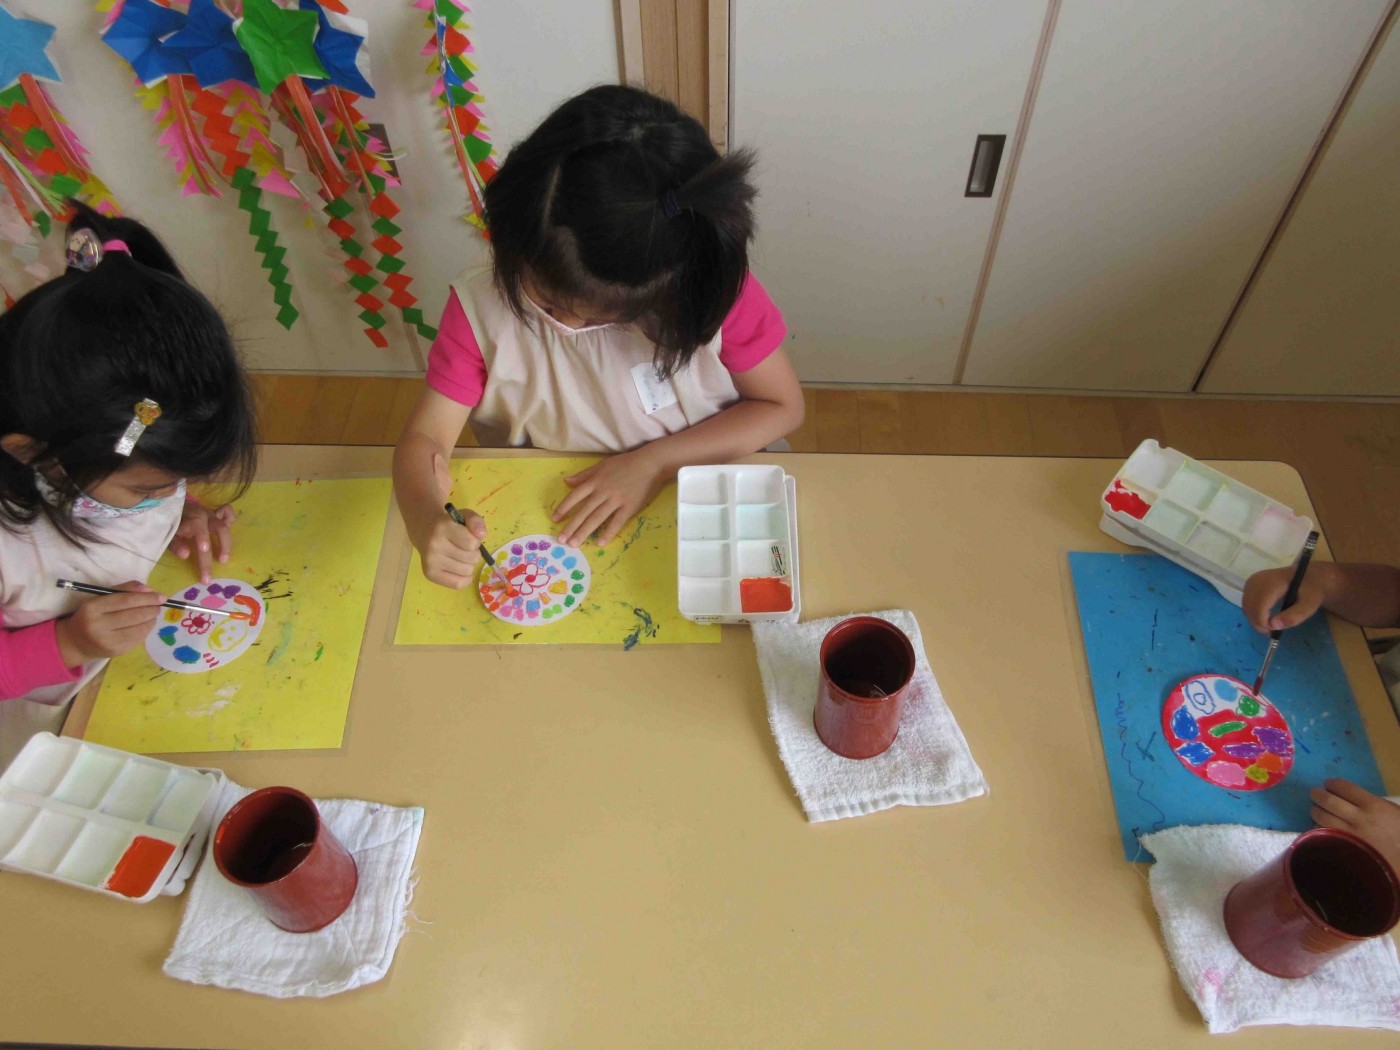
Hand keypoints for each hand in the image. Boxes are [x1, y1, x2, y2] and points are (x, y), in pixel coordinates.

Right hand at [55, 582, 166, 666]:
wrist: (77, 641)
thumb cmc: (92, 615)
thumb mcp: (101, 598)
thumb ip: (124, 590)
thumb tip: (149, 590)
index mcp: (92, 608)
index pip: (126, 600)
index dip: (147, 598)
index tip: (161, 596)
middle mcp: (98, 625)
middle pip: (135, 615)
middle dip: (152, 608)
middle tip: (159, 605)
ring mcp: (107, 641)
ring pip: (140, 628)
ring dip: (152, 619)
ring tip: (153, 613)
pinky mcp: (116, 651)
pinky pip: (138, 638)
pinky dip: (146, 629)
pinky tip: (146, 624)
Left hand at [171, 499, 235, 583]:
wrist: (169, 510)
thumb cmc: (169, 525)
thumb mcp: (168, 534)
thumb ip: (175, 544)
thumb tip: (186, 555)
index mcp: (191, 517)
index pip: (199, 524)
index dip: (203, 536)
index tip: (204, 550)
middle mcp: (205, 515)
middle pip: (219, 528)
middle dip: (222, 545)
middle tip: (220, 563)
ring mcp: (211, 514)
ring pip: (225, 524)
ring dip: (227, 543)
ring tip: (223, 559)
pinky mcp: (215, 515)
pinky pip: (227, 512)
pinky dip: (230, 519)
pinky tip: (229, 531)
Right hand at [410, 507, 485, 589]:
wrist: (424, 530)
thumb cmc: (449, 524)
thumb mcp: (464, 515)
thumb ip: (476, 521)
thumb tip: (481, 534)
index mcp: (443, 527)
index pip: (472, 543)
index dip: (476, 541)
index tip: (469, 537)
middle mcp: (434, 545)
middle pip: (472, 558)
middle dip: (473, 553)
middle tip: (464, 547)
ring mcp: (431, 561)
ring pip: (467, 571)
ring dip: (469, 564)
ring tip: (460, 556)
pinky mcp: (430, 574)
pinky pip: (458, 584)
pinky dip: (465, 579)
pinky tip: (460, 569)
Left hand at [552, 449, 667, 546]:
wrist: (650, 463)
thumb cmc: (626, 463)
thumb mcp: (602, 465)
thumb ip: (584, 475)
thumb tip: (566, 481)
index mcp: (595, 481)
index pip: (575, 496)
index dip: (564, 508)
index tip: (555, 519)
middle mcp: (603, 491)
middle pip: (584, 511)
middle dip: (571, 526)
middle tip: (561, 539)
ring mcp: (616, 500)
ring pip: (597, 518)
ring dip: (584, 532)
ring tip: (574, 543)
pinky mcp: (630, 507)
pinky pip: (617, 522)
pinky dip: (608, 532)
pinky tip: (600, 543)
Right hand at [1242, 564, 1328, 632]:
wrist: (1308, 575)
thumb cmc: (1311, 590)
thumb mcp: (1310, 605)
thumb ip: (1294, 616)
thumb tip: (1273, 626)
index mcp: (1272, 582)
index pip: (1259, 606)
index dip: (1263, 622)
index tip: (1275, 632)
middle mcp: (1257, 580)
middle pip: (1250, 608)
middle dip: (1258, 624)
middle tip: (1273, 633)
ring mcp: (1251, 582)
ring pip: (1246, 607)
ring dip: (1255, 620)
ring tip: (1270, 625)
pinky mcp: (1249, 585)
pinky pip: (1246, 604)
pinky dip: (1253, 614)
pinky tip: (1265, 617)